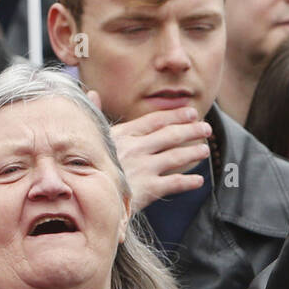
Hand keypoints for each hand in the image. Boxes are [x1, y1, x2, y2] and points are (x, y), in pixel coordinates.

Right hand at [89, 91, 210, 212]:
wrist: (82, 196)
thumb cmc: (82, 166)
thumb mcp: (88, 138)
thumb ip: (94, 114)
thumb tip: (91, 93)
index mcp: (124, 135)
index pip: (155, 120)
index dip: (176, 115)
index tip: (191, 112)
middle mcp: (136, 149)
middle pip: (170, 135)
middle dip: (191, 130)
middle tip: (206, 128)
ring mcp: (144, 168)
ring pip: (176, 157)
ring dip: (193, 152)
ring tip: (204, 150)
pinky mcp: (148, 189)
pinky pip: (174, 183)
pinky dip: (188, 182)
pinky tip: (199, 181)